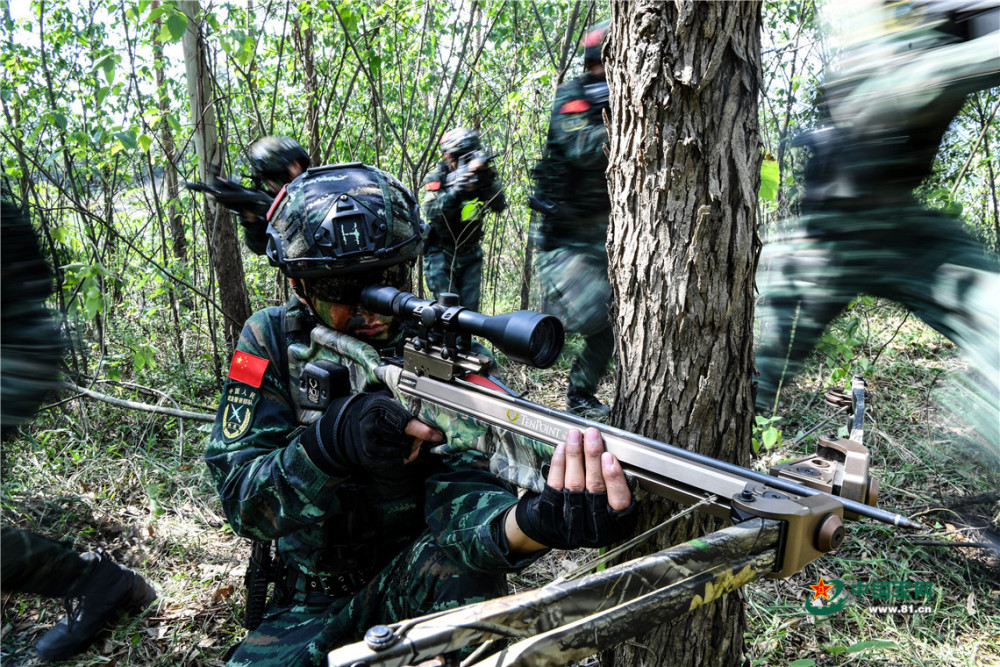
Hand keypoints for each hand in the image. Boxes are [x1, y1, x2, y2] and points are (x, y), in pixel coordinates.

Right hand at [321, 392, 442, 473]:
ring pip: (403, 453)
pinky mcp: (370, 459)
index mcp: (378, 410)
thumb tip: (433, 423)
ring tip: (411, 440)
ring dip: (413, 448)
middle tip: (421, 434)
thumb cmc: (381, 409)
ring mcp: (369, 446)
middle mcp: (370, 429)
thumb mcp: (394, 402)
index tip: (437, 435)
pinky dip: (405, 457)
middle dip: (418, 439)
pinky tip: (404, 448)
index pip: (404, 424)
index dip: (423, 431)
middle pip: (406, 441)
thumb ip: (411, 409)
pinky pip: (397, 462)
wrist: (359, 421)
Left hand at [510, 428, 634, 550]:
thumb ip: (615, 489)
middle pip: (594, 487)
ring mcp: (571, 519)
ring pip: (574, 482)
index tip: (609, 457)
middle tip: (593, 436)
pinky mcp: (551, 512)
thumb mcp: (612, 510)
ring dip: (575, 455)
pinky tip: (562, 449)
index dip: (614, 479)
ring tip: (575, 436)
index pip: (619, 501)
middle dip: (593, 457)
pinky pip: (555, 484)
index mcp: (614, 524)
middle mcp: (593, 524)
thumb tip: (611, 456)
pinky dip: (559, 464)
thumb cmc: (592, 516)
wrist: (560, 533)